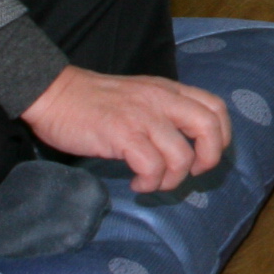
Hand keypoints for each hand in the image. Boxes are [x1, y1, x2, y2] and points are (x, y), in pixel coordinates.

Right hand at [22, 65, 232, 194]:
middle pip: (209, 127)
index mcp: (168, 90)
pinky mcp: (122, 134)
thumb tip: (185, 143)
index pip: (215, 108)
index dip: (221, 136)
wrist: (52, 93)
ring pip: (182, 155)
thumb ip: (163, 110)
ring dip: (172, 179)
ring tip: (152, 183)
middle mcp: (161, 100)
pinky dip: (149, 183)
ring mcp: (143, 116)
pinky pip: (152, 167)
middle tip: (191, 173)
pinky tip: (136, 184)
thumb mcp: (139, 94)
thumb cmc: (93, 100)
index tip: (205, 155)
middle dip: (209, 158)